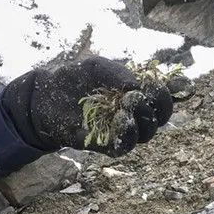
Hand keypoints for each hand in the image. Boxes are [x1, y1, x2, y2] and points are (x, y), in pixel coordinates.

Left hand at [1, 56, 172, 156]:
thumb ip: (116, 71)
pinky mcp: (104, 144)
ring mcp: (119, 130)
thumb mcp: (94, 67)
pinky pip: (124, 146)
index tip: (165, 85)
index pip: (161, 96)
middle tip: (145, 96)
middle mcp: (132, 113)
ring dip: (143, 121)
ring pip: (146, 134)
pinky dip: (127, 136)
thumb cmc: (72, 78)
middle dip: (159, 107)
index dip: (170, 92)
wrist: (44, 97)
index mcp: (134, 92)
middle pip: (159, 117)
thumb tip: (137, 86)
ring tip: (128, 106)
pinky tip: (122, 121)